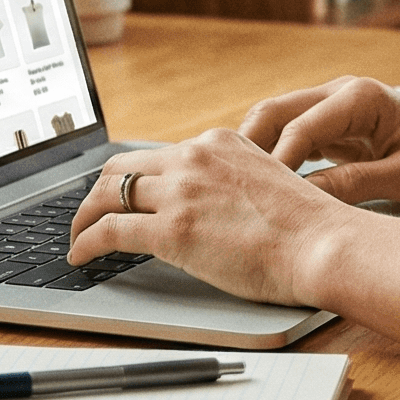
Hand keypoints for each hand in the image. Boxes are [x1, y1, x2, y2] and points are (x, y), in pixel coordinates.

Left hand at [64, 129, 358, 305]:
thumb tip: (213, 207)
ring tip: (77, 238)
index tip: (123, 195)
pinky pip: (109, 230)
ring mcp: (181, 191)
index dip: (133, 179)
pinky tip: (81, 256)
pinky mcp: (171, 229)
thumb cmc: (307, 229)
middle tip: (89, 215)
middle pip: (121, 166)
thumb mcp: (267, 183)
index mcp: (219, 143)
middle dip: (98, 192)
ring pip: (107, 194)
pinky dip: (86, 242)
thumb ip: (234, 183)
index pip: (159, 156)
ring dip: (84, 217)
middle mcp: (195, 157)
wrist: (322, 245)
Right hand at [237, 75, 399, 211]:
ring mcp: (337, 107)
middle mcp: (343, 92)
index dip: (275, 162)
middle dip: (248, 148)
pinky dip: (274, 157)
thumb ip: (355, 184)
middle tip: (227, 189)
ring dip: (255, 151)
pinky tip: (261, 187)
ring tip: (235, 190)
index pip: (300, 126)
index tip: (257, 197)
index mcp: (361, 97)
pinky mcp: (336, 127)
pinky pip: (293, 136)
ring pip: (278, 121)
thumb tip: (305, 199)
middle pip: (276, 112)